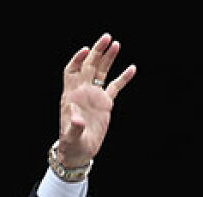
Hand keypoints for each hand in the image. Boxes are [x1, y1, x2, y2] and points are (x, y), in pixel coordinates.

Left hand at [57, 33, 135, 167]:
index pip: (72, 71)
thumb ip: (74, 127)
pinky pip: (115, 87)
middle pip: (88, 66)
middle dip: (97, 52)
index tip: (87, 50)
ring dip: (108, 59)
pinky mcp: (105, 103)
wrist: (79, 152)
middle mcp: (82, 92)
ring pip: (101, 73)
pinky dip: (122, 78)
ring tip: (116, 44)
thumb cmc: (71, 144)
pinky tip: (131, 68)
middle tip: (106, 37)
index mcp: (71, 96)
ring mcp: (94, 96)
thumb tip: (78, 120)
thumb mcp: (71, 136)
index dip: (78, 59)